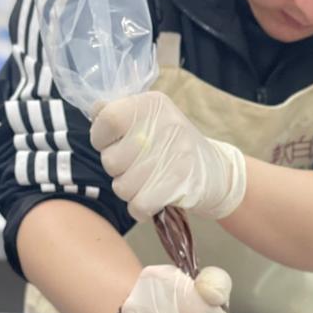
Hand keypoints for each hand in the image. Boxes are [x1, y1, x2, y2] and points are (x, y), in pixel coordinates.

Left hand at [90, 92, 245, 221]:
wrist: (216, 172)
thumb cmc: (173, 145)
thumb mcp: (151, 119)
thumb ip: (120, 112)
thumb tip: (96, 111)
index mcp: (154, 104)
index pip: (108, 119)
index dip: (101, 138)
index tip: (112, 144)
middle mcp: (166, 125)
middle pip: (111, 159)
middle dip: (118, 170)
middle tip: (135, 167)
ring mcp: (175, 155)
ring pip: (122, 186)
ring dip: (129, 191)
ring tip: (144, 183)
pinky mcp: (180, 184)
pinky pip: (139, 204)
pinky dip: (139, 208)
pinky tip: (148, 201)